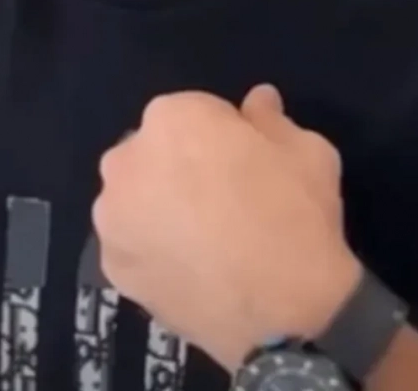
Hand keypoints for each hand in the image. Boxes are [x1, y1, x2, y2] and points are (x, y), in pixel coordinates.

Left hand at [92, 86, 362, 372]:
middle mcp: (126, 159)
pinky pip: (131, 245)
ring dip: (158, 208)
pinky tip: (188, 269)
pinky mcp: (111, 267)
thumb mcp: (306, 150)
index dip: (222, 137)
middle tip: (222, 203)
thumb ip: (270, 118)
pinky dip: (151, 251)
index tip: (244, 165)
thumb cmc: (296, 218)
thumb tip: (258, 100)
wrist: (286, 317)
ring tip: (203, 242)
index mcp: (171, 117)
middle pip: (154, 153)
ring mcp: (112, 216)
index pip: (193, 113)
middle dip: (180, 168)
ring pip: (135, 198)